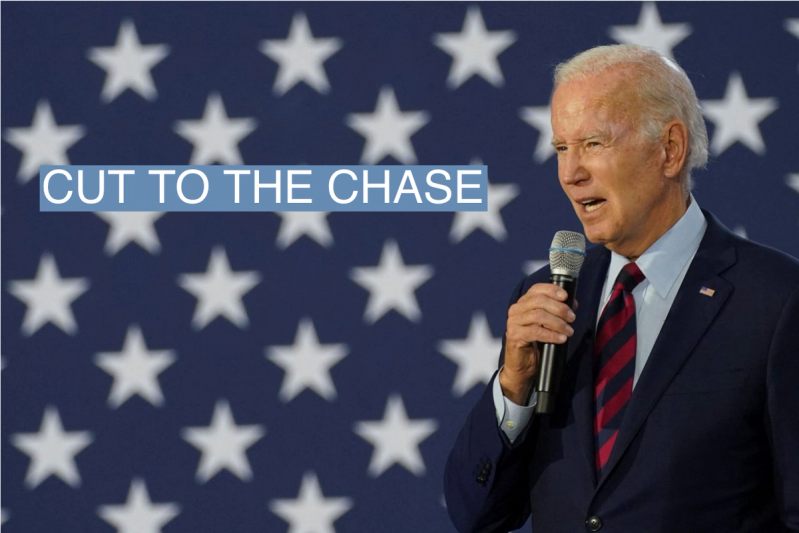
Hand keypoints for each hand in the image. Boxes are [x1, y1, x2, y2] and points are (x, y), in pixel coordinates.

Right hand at [501, 283, 576, 403]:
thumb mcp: (548, 324)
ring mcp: (513, 322)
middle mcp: (516, 309)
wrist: (523, 366)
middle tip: (572, 318)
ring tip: (568, 331)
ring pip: (538, 315)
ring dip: (557, 323)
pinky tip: (561, 339)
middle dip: (559, 308)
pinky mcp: (514, 335)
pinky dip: (551, 335)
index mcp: (523, 303)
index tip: (566, 296)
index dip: (552, 290)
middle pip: (539, 301)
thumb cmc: (536, 343)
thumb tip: (572, 302)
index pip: (536, 289)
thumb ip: (557, 312)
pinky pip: (536, 332)